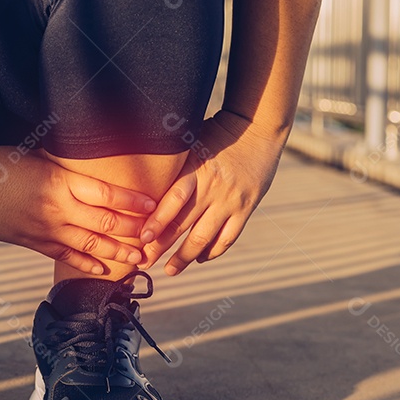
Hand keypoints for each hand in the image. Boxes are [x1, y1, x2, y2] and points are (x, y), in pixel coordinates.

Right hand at [0, 146, 156, 274]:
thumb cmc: (1, 162)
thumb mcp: (39, 157)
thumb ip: (66, 169)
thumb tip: (97, 171)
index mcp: (60, 181)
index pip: (106, 194)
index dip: (133, 202)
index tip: (153, 205)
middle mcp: (56, 208)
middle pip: (104, 223)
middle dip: (133, 231)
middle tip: (155, 236)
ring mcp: (44, 229)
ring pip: (89, 244)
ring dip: (116, 252)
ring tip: (139, 257)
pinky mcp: (32, 242)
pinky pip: (64, 256)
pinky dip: (85, 263)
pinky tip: (102, 269)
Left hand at [138, 110, 286, 275]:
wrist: (259, 129)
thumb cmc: (216, 132)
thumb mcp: (191, 142)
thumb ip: (172, 164)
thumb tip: (142, 177)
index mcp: (196, 170)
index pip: (173, 201)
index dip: (157, 222)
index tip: (141, 239)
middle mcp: (213, 188)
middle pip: (184, 225)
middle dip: (161, 247)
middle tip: (144, 262)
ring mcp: (231, 201)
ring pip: (205, 237)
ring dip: (186, 257)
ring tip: (170, 270)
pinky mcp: (247, 208)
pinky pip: (228, 237)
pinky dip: (213, 251)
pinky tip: (200, 258)